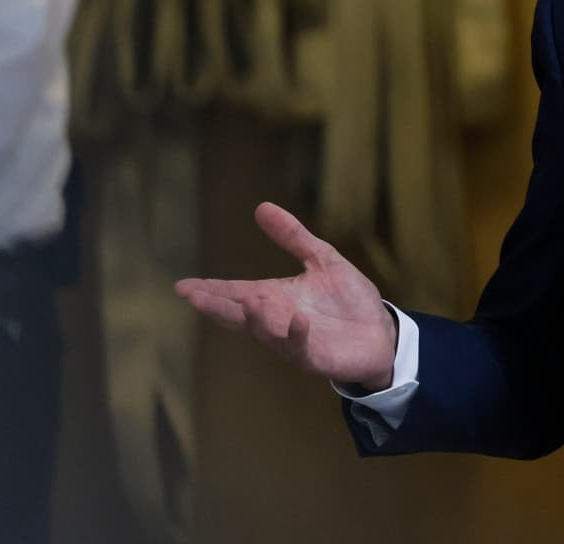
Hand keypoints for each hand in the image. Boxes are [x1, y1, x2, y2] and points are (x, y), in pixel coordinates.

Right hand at [175, 202, 397, 391]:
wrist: (381, 332)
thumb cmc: (348, 300)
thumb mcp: (321, 259)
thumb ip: (293, 237)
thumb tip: (261, 206)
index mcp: (275, 298)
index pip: (236, 292)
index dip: (210, 289)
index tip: (182, 286)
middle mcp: (277, 321)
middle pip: (240, 314)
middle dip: (217, 307)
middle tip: (193, 296)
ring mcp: (293, 341)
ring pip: (266, 332)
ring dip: (256, 319)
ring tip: (247, 300)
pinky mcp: (316, 356)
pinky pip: (301, 348)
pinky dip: (296, 336)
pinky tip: (297, 320)